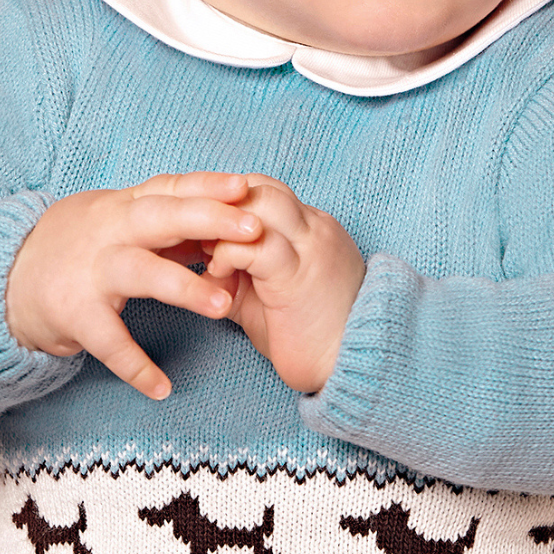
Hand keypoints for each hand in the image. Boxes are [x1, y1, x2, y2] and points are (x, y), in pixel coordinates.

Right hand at [5, 172, 261, 399]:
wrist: (6, 278)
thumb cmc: (83, 245)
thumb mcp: (121, 221)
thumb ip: (173, 223)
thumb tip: (233, 222)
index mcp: (126, 206)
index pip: (171, 188)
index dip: (209, 187)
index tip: (248, 187)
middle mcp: (109, 231)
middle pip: (160, 217)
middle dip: (208, 220)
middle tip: (254, 230)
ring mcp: (89, 272)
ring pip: (141, 273)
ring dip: (183, 288)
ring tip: (224, 307)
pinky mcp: (72, 313)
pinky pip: (108, 342)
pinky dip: (134, 366)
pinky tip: (162, 387)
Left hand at [206, 176, 365, 393]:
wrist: (358, 366)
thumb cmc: (313, 338)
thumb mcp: (269, 296)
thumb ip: (241, 273)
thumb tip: (204, 268)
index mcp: (311, 229)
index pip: (265, 190)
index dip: (230, 203)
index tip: (204, 226)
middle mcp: (313, 229)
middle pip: (260, 186)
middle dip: (222, 204)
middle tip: (195, 233)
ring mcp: (309, 247)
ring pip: (260, 202)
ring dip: (223, 222)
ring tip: (205, 249)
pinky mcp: (297, 273)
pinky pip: (255, 245)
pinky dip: (227, 252)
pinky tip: (217, 272)